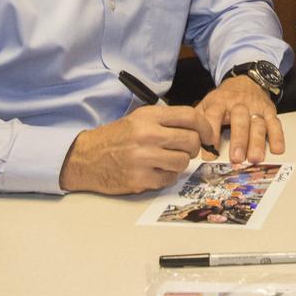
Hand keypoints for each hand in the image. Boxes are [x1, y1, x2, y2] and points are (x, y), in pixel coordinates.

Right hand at [59, 104, 205, 194]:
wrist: (86, 157)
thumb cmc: (117, 137)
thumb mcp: (139, 118)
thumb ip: (166, 120)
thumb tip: (198, 128)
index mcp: (149, 116)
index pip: (189, 116)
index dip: (205, 126)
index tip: (209, 135)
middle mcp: (147, 135)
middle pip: (191, 141)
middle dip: (194, 147)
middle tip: (185, 150)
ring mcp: (143, 158)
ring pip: (182, 162)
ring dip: (180, 163)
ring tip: (167, 159)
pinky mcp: (139, 179)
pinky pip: (168, 179)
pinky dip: (167, 176)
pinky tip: (155, 170)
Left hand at [191, 75, 284, 164]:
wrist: (246, 80)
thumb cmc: (224, 98)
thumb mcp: (208, 103)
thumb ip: (198, 119)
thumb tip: (186, 138)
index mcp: (220, 102)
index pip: (214, 116)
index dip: (212, 133)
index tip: (209, 152)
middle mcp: (239, 104)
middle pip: (240, 120)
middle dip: (238, 140)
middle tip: (236, 158)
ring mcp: (256, 108)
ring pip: (258, 123)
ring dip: (257, 141)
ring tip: (254, 158)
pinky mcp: (269, 111)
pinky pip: (275, 123)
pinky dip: (277, 136)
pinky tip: (277, 149)